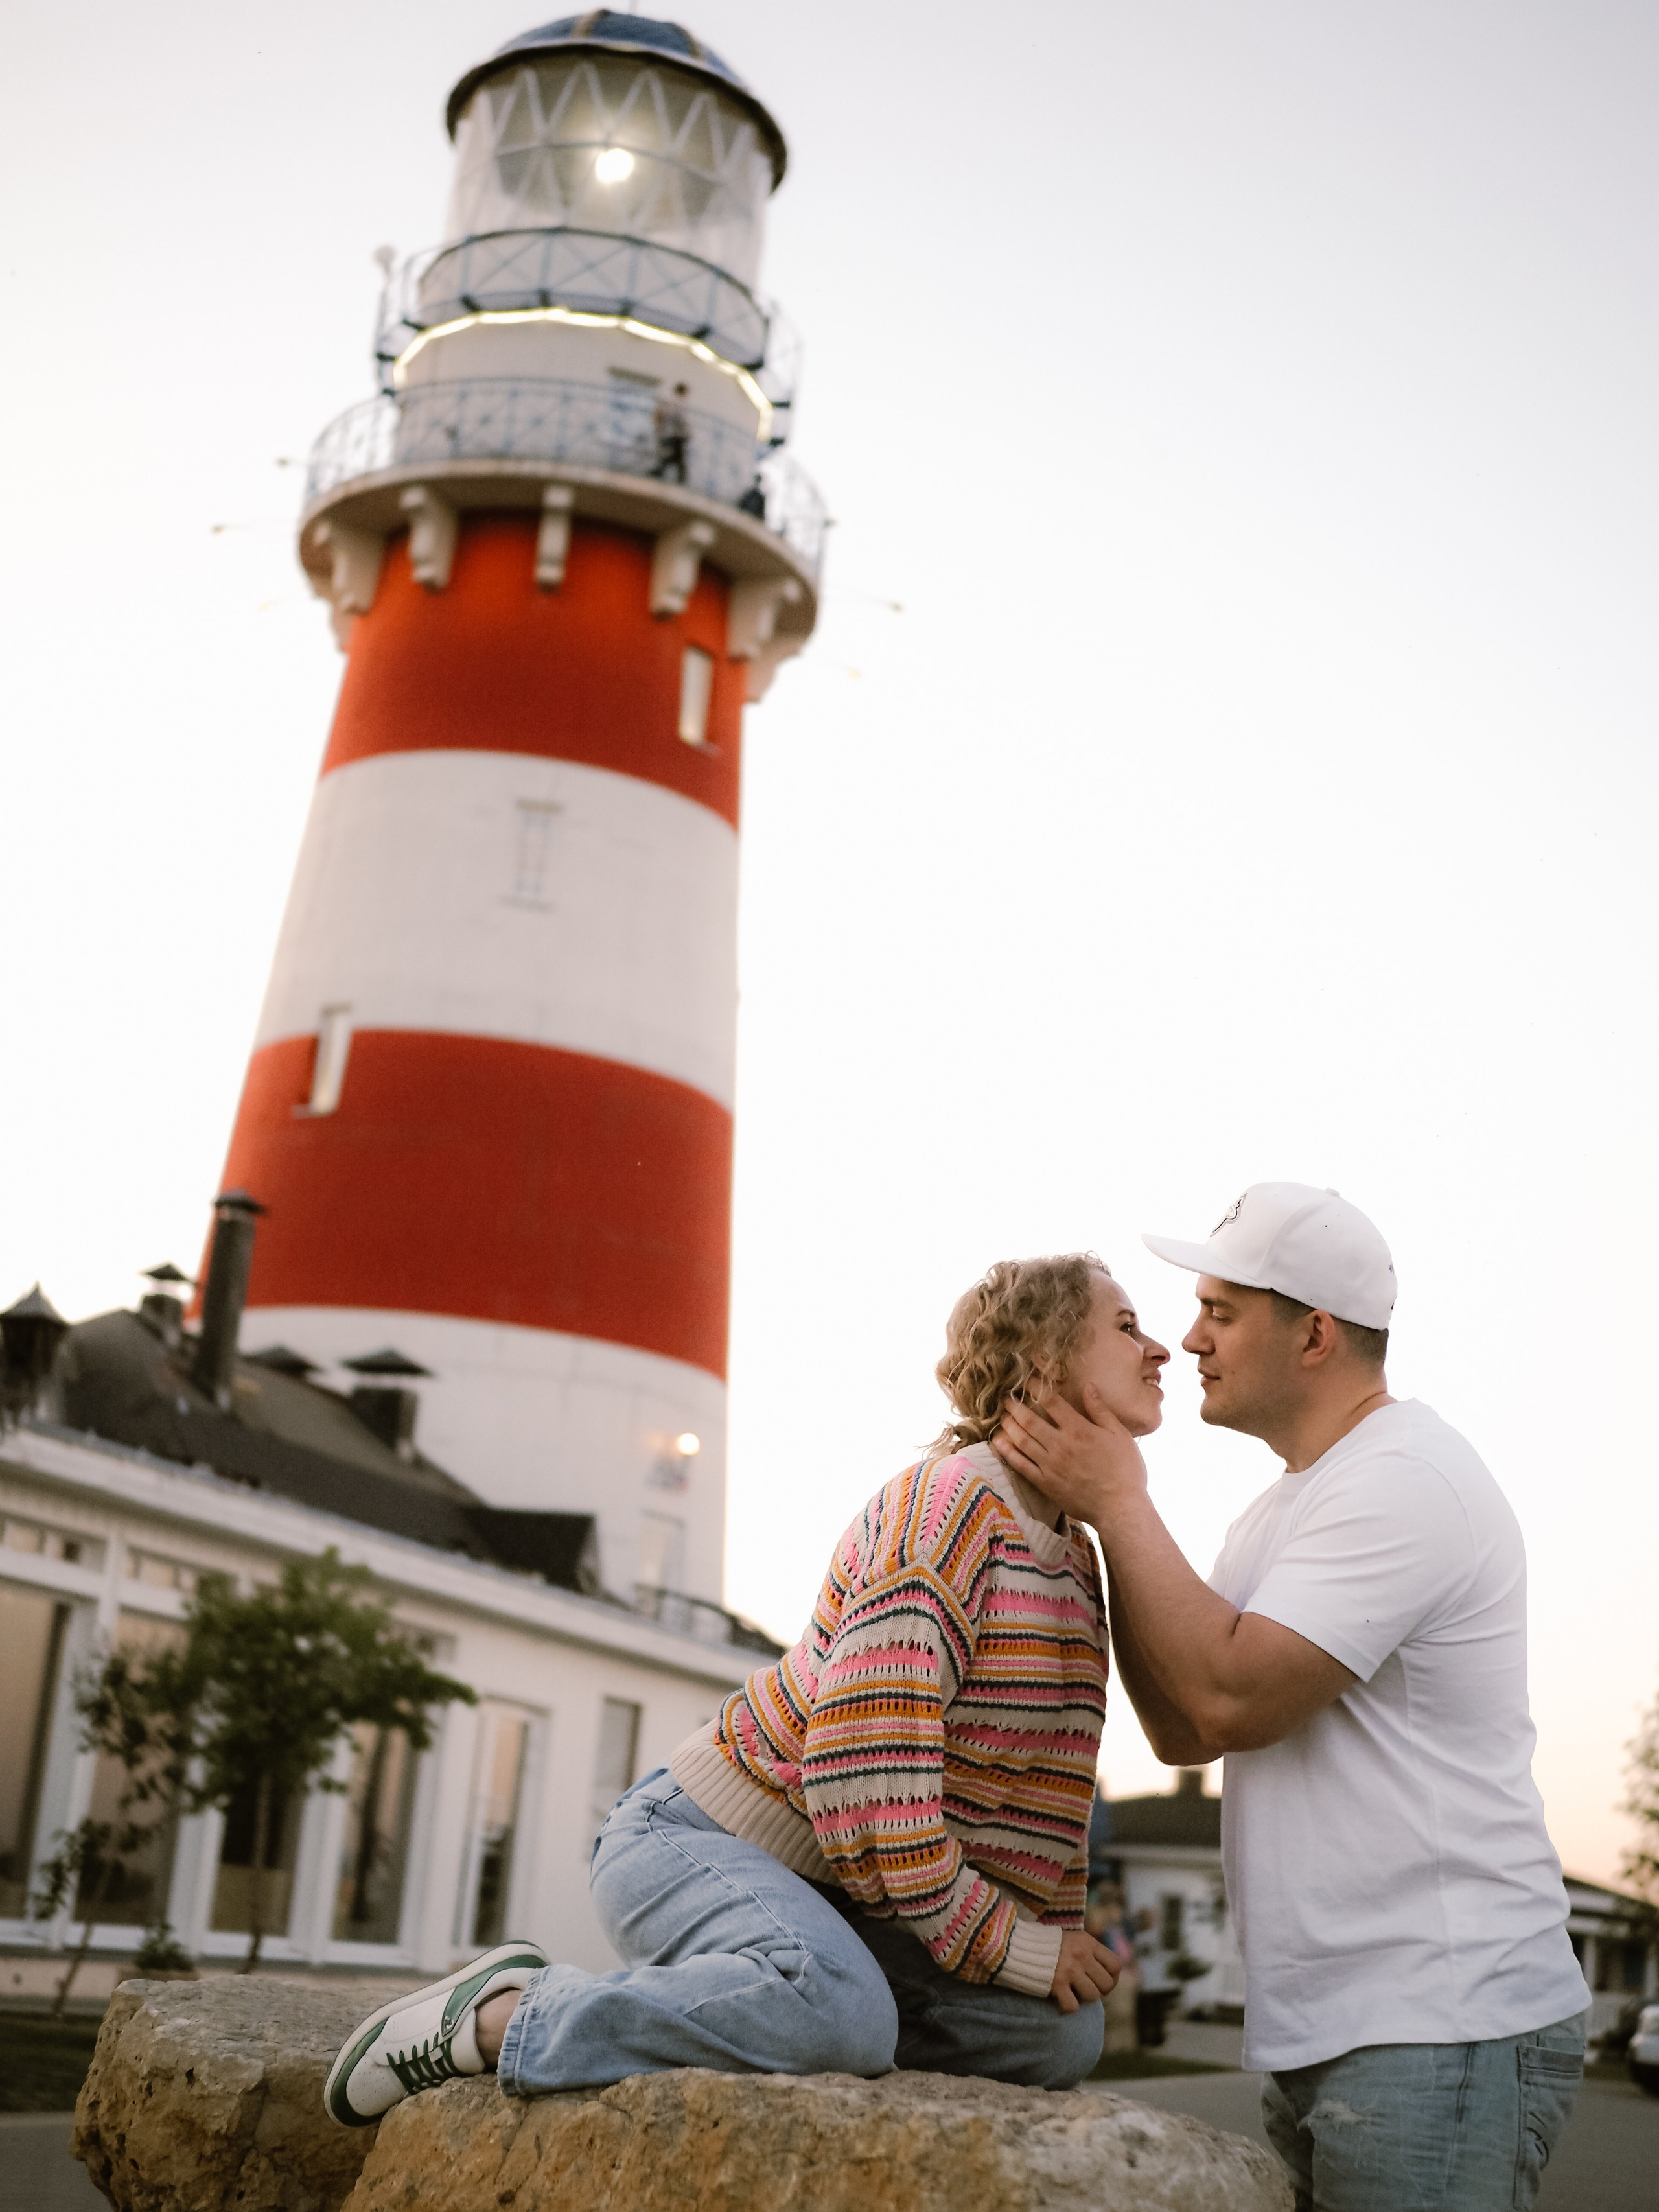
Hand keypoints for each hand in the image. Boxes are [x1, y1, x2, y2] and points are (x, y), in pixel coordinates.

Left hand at [993, 1385, 1148, 1528]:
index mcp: (1079, 1430)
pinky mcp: (1046, 1484)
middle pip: (1029, 1419)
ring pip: (1021, 1440)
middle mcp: (1061, 1445)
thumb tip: (1088, 1386)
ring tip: (1002, 1415)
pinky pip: (1021, 1465)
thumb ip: (1101, 1410)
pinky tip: (999, 1442)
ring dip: (1008, 1425)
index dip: (1036, 1387)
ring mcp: (1051, 1466)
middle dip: (1015, 1405)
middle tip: (1006, 1397)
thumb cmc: (1126, 1471)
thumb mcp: (1120, 1435)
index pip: (1051, 1401)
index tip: (1027, 1379)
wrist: (1120, 1509)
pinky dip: (1007, 1452)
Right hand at [1050, 1929, 1121, 2012]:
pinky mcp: (1056, 1984)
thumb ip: (1090, 1952)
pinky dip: (1067, 2006)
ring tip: (1074, 1992)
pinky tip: (1061, 1998)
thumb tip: (1110, 1975)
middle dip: (1099, 1990)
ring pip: (1093, 1996)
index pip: (1116, 1965)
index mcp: (1087, 1942)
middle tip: (1086, 1988)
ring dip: (1084, 1998)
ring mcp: (1069, 1969)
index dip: (1113, 1978)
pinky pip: (1074, 2006)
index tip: (1101, 1981)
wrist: (1018, 1945)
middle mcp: (1081, 1955)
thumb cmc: (1048, 1945)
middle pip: (1107, 1984)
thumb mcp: (1073, 1939)